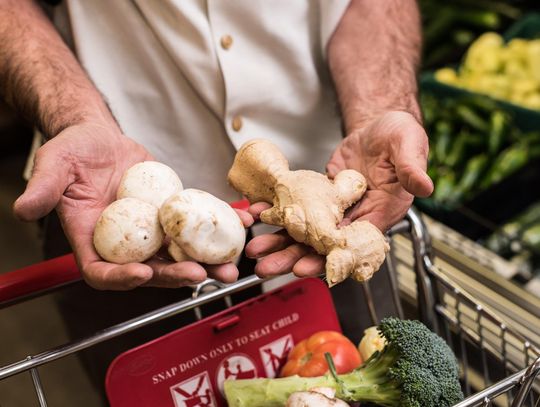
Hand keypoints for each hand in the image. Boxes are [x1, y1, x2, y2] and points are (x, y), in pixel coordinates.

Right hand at [13, 122, 253, 289]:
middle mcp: (125, 242)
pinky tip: (242, 221)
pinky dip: (219, 225)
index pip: (102, 271)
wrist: (100, 140)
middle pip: (150, 269)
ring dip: (207, 261)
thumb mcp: (55, 165)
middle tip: (202, 275)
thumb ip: (43, 188)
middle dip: (176, 276)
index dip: (121, 278)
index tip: (142, 273)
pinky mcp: (171, 214)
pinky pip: (195, 224)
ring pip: (179, 253)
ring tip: (231, 265)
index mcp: (93, 240)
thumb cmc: (73, 152)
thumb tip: (23, 208)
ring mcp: (151, 231)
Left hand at [245, 111, 431, 277]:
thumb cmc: (400, 136)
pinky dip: (278, 213)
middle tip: (268, 267)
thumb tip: (424, 186)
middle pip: (323, 245)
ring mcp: (336, 209)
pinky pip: (298, 209)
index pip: (353, 245)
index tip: (306, 269)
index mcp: (381, 212)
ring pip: (306, 232)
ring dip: (281, 241)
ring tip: (256, 250)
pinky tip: (258, 215)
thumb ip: (412, 167)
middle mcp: (356, 217)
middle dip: (295, 257)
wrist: (379, 127)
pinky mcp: (320, 196)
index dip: (329, 259)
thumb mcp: (409, 145)